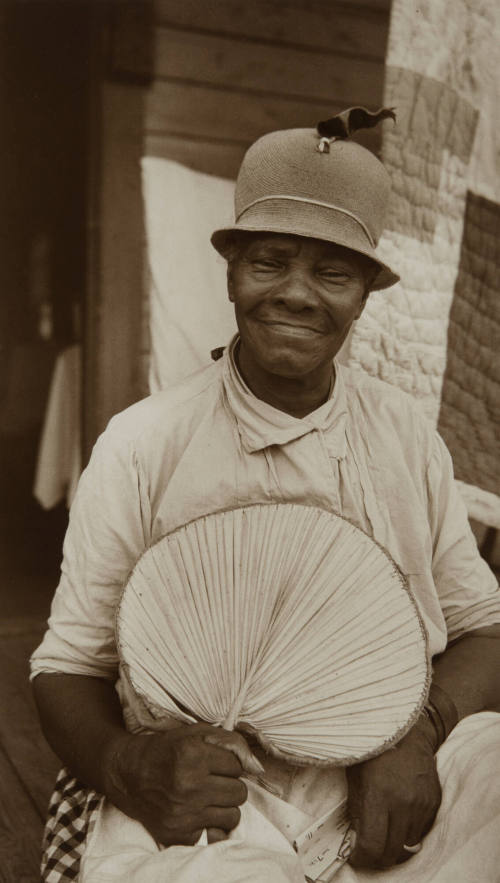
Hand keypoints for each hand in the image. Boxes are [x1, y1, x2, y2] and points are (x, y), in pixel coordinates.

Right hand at [104, 723, 261, 845]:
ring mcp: (183, 814)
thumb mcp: (195, 733)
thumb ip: (230, 742)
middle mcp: (189, 786)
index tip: (214, 763)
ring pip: (232, 816)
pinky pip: (214, 834)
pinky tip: (196, 811)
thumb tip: (257, 766)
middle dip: (229, 785)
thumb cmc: (165, 750)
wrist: (127, 774)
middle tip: (212, 780)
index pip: (237, 767)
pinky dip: (209, 824)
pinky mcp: (178, 834)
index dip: (228, 764)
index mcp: (193, 757)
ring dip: (224, 806)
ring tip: (207, 796)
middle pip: (239, 793)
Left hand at [346, 715, 440, 868]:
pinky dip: (409, 829)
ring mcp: (421, 802)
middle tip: (368, 847)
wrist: (406, 728)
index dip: (362, 857)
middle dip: (377, 855)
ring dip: (395, 841)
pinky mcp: (434, 801)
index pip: (372, 845)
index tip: (356, 855)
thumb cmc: (373, 749)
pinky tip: (399, 815)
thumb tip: (356, 839)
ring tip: (385, 827)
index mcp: (378, 793)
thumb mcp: (355, 776)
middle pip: (391, 851)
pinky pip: (421, 830)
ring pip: (407, 843)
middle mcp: (403, 801)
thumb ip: (356, 809)